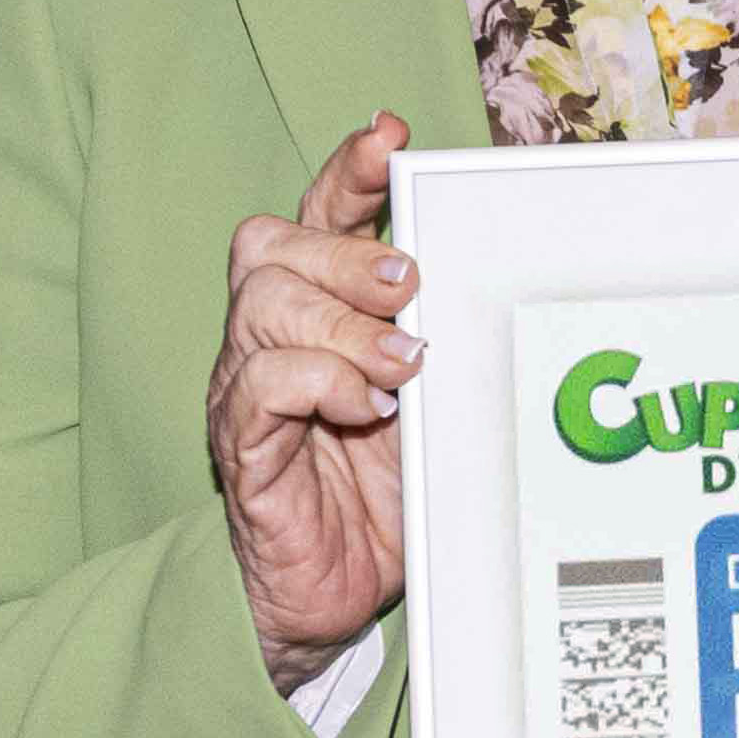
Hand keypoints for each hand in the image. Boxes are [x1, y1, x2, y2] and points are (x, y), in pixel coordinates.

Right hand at [216, 115, 419, 685]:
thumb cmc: (381, 496)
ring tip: (401, 365)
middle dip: (350, 252)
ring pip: (264, 305)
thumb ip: (443, 341)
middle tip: (412, 288)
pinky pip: (257, 386)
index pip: (316, 216)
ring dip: (343, 322)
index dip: (347, 171)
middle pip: (276, 245)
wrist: (334, 598)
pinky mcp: (242, 449)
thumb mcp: (432, 402)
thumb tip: (496, 279)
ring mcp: (247, 392)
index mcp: (317, 314)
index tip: (389, 139)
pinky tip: (364, 410)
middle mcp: (270, 341)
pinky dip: (318, 383)